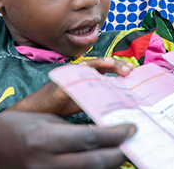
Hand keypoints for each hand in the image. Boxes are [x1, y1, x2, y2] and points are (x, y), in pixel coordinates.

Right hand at [0, 111, 135, 168]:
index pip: (89, 138)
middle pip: (93, 162)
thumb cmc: (13, 128)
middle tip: (133, 143)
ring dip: (108, 166)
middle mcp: (45, 163)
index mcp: (44, 139)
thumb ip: (70, 128)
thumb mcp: (42, 120)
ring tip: (121, 154)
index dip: (114, 135)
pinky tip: (101, 164)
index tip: (131, 128)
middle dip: (118, 154)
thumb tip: (100, 133)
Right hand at [9, 58, 134, 115]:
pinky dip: (79, 75)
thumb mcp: (88, 99)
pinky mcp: (60, 85)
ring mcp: (69, 76)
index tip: (132, 70)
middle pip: (100, 64)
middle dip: (115, 64)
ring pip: (86, 66)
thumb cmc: (63, 104)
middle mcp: (80, 72)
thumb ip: (102, 97)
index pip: (106, 67)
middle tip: (128, 69)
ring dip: (99, 63)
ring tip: (110, 62)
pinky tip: (87, 72)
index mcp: (88, 75)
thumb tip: (122, 100)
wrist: (41, 110)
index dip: (119, 66)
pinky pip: (70, 78)